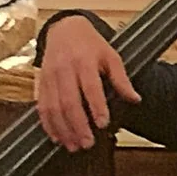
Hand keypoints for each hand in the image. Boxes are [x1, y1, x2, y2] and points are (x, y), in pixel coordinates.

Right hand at [34, 14, 139, 151]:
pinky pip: (41, 106)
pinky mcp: (41, 83)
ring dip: (63, 129)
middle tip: (88, 143)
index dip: (96, 107)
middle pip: (69, 101)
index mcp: (84, 62)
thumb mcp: (111, 56)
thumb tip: (135, 99)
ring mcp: (50, 77)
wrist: (64, 30)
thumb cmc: (90, 45)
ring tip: (73, 146)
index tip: (103, 124)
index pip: (90, 87)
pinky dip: (48, 125)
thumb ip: (121, 79)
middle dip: (78, 125)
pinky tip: (56, 138)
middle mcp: (64, 70)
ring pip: (53, 107)